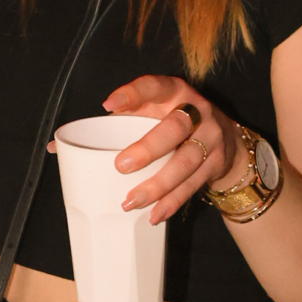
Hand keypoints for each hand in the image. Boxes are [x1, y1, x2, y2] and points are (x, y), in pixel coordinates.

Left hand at [101, 75, 250, 223]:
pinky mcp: (216, 163)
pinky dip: (171, 202)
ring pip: (185, 162)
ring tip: (131, 200)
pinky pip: (193, 185)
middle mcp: (197, 111)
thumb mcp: (155, 107)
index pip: (155, 86)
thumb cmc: (174, 119)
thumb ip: (125, 115)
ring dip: (157, 185)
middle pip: (175, 128)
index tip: (109, 105)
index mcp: (175, 91)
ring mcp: (211, 138)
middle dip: (148, 148)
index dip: (133, 94)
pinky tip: (154, 214)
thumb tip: (74, 137)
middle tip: (120, 165)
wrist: (226, 136)